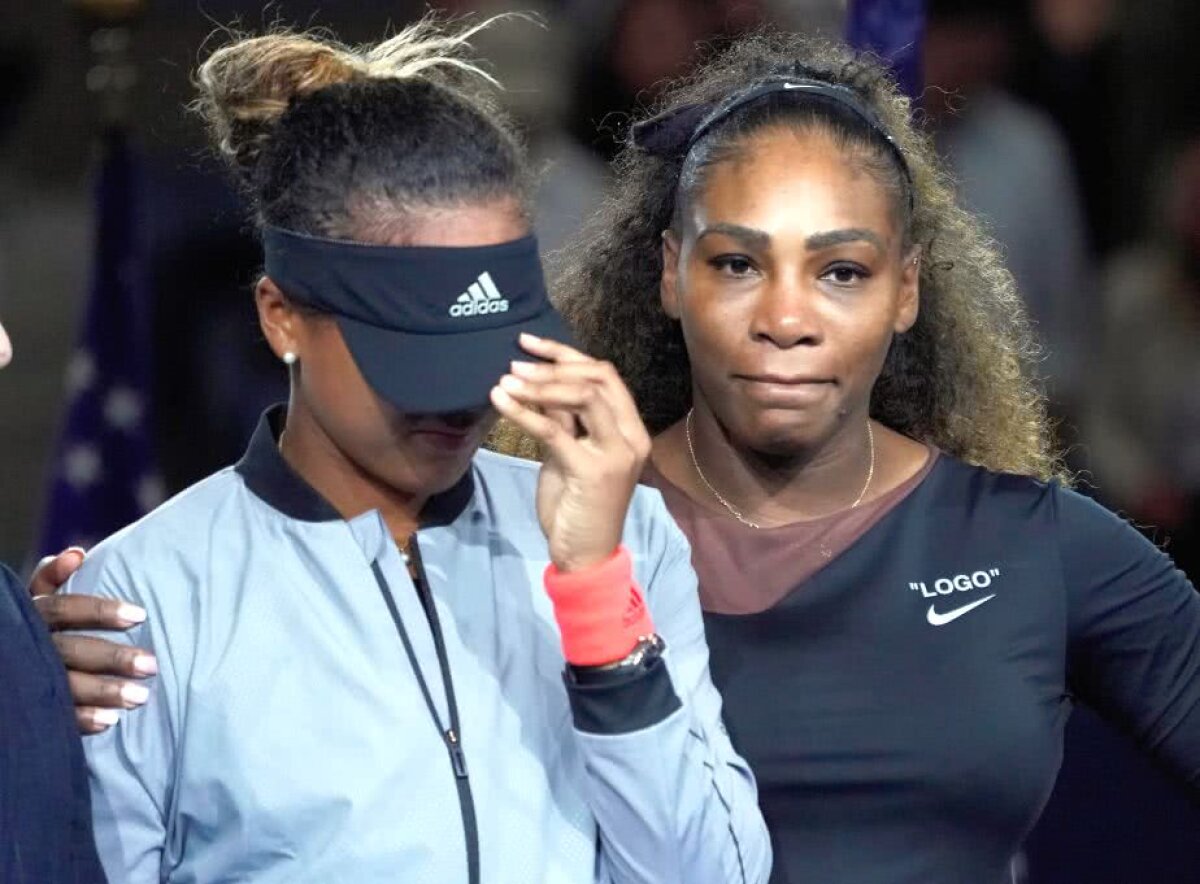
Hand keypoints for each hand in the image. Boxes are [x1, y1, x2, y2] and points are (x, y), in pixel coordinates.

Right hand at [29, 548, 156, 734]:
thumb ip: (52, 577)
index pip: (63, 609)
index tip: (140, 616)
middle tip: (152, 665)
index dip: (99, 611)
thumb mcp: (33, 598)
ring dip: (103, 693)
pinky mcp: (24, 705)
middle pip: (69, 651)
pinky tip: (110, 721)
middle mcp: (24, 646)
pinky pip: (53, 716)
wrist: (3, 663)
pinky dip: (81, 720)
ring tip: (140, 697)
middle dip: (111, 659)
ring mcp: (21, 678)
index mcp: (30, 614)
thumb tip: (77, 553)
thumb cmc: (29, 624)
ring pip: (63, 686)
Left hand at [490, 333, 649, 572]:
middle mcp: (631, 437)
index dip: (566, 354)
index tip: (529, 345)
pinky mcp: (591, 472)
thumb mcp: (570, 455)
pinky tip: (501, 401)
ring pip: (583, 397)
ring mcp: (615, 454)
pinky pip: (555, 430)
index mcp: (631, 429)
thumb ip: (566, 422)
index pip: (605, 375)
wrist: (585, 555)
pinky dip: (524, 412)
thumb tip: (539, 385)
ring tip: (507, 380)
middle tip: (515, 363)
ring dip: (540, 384)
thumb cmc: (578, 507)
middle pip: (598, 378)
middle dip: (554, 365)